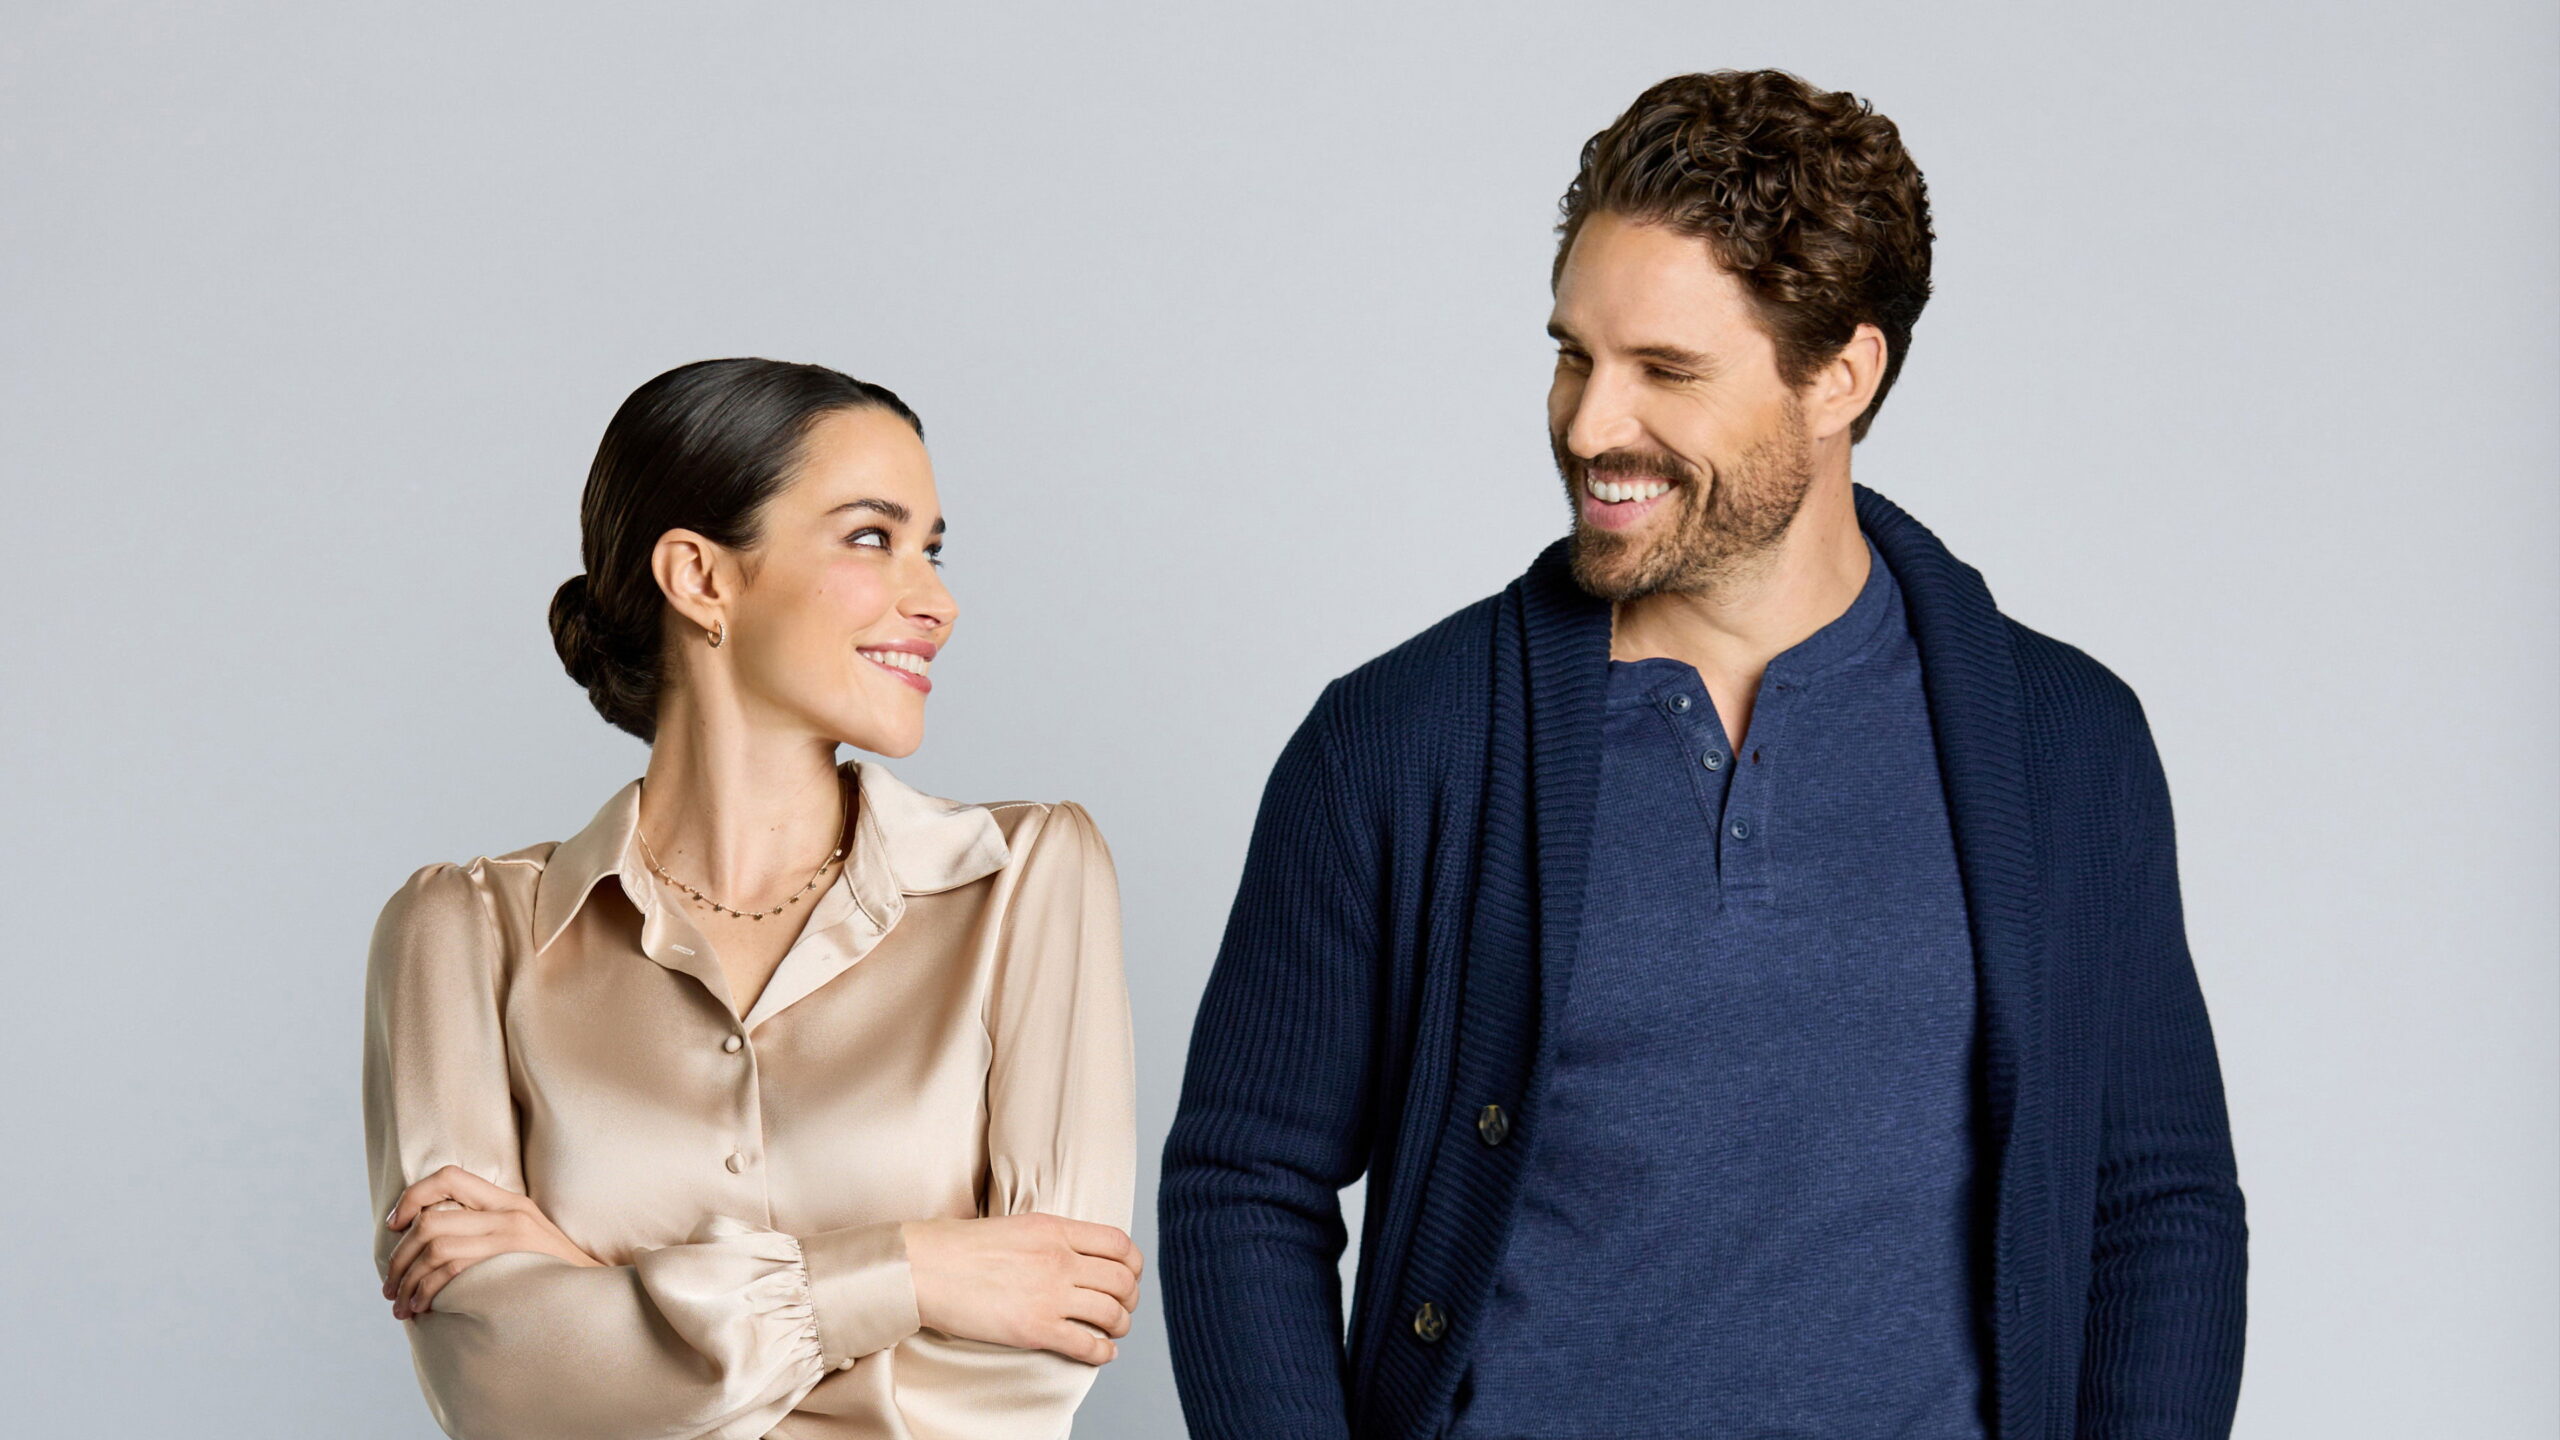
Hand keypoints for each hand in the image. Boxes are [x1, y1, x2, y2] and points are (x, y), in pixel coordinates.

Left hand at [381, 1164, 601, 1318]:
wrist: (596, 1295)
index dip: (412, 1197)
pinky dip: (427, 1292)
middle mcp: (508, 1212)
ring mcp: (510, 1237)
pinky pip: (451, 1272)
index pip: (448, 1177)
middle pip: (430, 1220)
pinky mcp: (510, 1264)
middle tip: (389, 1286)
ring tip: (401, 1305)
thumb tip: (429, 1240)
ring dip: (407, 1280)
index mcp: (509, 1201)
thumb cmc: (553, 1274)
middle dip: (398, 1257)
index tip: (394, 1226)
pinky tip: (423, 1309)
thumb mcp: (526, 1240)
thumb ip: (488, 1230)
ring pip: (434, 1247)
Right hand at [899, 1213, 1142, 1364]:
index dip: (1133, 1263)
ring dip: (1121, 1326)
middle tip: (1124, 1306)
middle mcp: (1060, 1260)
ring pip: (1112, 1313)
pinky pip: (1087, 1345)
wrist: (924, 1268)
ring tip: (1115, 1331)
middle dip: (1131, 1298)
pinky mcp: (1035, 1329)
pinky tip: (1102, 1353)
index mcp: (1055, 1229)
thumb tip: (1074, 1253)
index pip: (1119, 1243)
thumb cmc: (958, 1247)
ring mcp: (1050, 1296)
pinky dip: (1103, 1352)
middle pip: (1123, 1281)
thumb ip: (1051, 1237)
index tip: (1129, 1274)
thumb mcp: (1016, 1225)